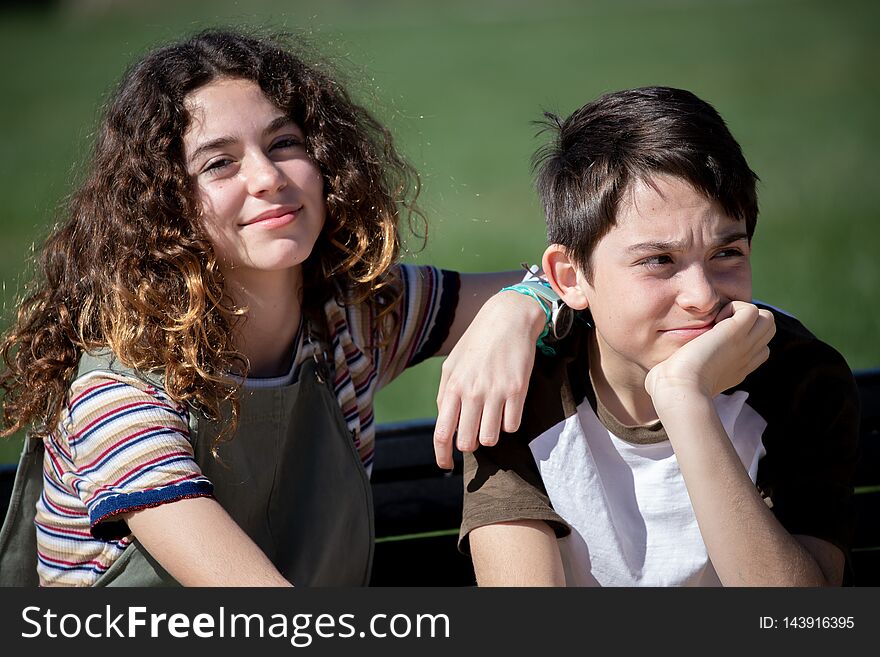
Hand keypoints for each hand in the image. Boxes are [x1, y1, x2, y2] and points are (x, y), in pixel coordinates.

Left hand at [433, 291, 544, 468]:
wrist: (508, 319)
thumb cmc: (477, 343)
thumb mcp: (452, 365)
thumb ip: (445, 394)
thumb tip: (445, 423)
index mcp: (452, 386)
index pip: (442, 433)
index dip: (442, 456)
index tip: (446, 466)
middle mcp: (472, 392)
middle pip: (467, 442)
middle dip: (470, 443)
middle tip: (475, 431)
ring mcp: (496, 392)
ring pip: (490, 438)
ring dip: (490, 435)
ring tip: (492, 417)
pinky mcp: (518, 391)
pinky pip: (512, 426)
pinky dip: (508, 423)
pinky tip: (507, 407)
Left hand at [644, 301, 774, 407]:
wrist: (677, 390)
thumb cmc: (670, 390)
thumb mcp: (680, 380)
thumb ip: (680, 372)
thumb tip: (660, 372)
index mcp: (736, 369)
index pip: (757, 349)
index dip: (741, 338)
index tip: (714, 339)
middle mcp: (745, 358)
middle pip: (766, 331)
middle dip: (746, 321)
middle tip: (718, 326)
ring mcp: (744, 346)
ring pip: (766, 318)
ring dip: (744, 312)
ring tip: (719, 322)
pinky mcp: (736, 333)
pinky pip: (752, 309)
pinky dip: (734, 307)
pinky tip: (715, 320)